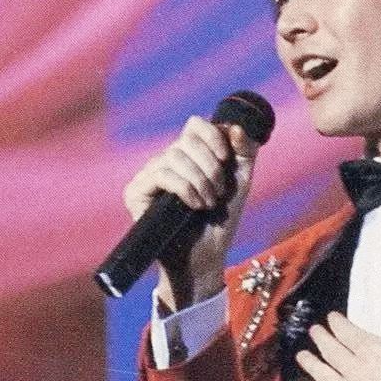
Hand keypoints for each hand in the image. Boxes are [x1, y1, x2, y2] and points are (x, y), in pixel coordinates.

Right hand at [123, 116, 257, 309]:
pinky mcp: (135, 192)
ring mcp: (148, 175)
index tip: (226, 160)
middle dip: (210, 167)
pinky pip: (161, 174)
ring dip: (200, 181)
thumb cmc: (221, 220)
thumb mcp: (240, 181)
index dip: (213, 137)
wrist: (206, 256)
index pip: (195, 124)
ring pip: (174, 156)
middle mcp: (166, 160)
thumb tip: (235, 126)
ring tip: (208, 203)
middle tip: (218, 193)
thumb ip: (244, 151)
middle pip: (186, 139)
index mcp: (189, 154)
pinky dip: (185, 189)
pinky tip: (194, 206)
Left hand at [296, 267, 380, 380]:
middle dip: (321, 339)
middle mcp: (357, 371)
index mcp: (373, 349)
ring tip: (302, 356)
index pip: (346, 332)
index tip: (331, 318)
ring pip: (325, 376)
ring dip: (312, 364)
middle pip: (331, 352)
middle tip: (314, 332)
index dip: (336, 323)